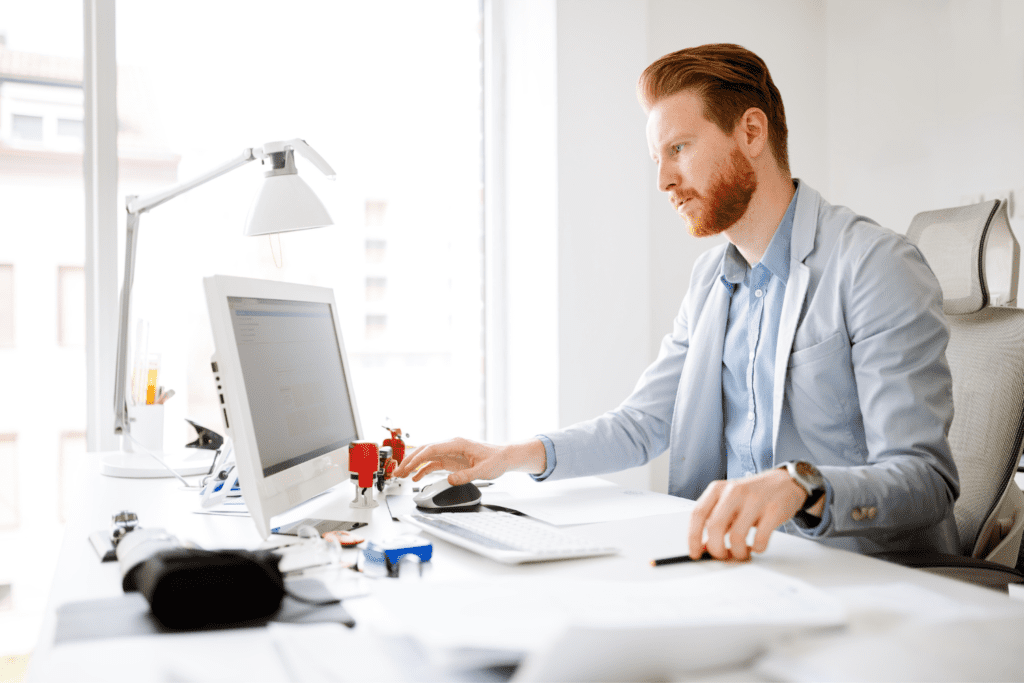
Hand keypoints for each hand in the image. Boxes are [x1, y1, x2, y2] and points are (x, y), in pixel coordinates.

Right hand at [392, 437, 546, 485]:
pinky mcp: (451, 460)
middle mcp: (451, 445)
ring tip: (401, 475)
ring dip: (413, 465)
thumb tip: (450, 480)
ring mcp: (450, 452)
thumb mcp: (483, 470)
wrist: (504, 457)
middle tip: (397, 472)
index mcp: (457, 443)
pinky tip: (415, 478)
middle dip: (409, 461)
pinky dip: (423, 470)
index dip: (417, 458)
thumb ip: (466, 475)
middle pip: (425, 451)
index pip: (432, 448)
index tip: (407, 466)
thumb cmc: (496, 459)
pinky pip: (433, 463)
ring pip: (426, 457)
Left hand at [687, 469, 807, 560]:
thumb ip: (715, 520)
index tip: (694, 553)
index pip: (697, 514)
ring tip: (742, 552)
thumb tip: (703, 546)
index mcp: (717, 489)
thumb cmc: (752, 495)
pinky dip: (757, 549)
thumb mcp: (728, 501)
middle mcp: (734, 491)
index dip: (692, 538)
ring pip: (737, 537)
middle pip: (715, 527)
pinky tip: (756, 546)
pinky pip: (760, 539)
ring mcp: (755, 500)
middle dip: (716, 549)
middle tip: (723, 556)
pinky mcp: (774, 510)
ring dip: (738, 552)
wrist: (784, 482)